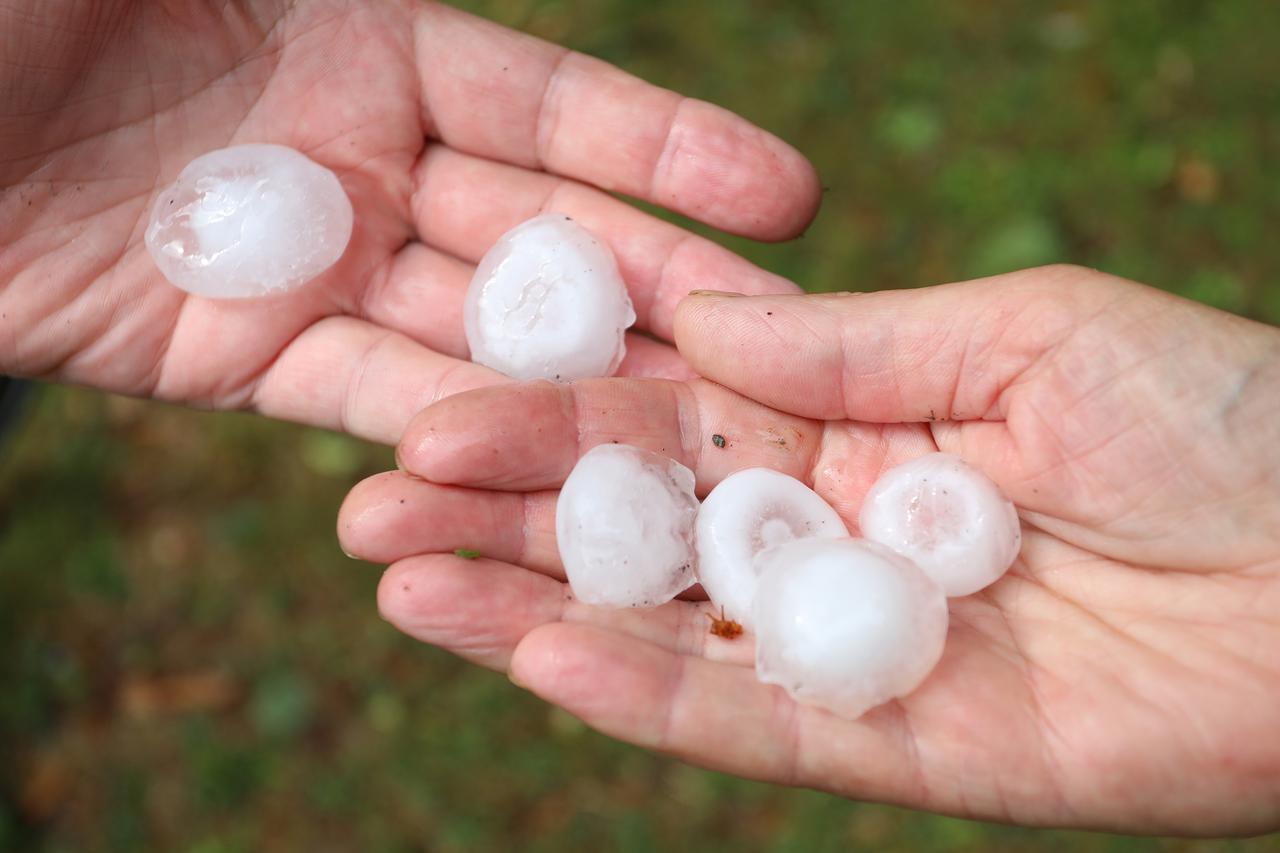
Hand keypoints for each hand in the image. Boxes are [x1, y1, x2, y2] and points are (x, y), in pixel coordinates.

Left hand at [0, 0, 815, 442]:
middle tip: (778, 345)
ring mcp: (311, 262)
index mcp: (366, 37)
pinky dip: (442, 431)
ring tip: (684, 432)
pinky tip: (535, 472)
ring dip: (574, 380)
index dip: (671, 149)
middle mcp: (359, 154)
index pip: (554, 105)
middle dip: (658, 285)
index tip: (787, 196)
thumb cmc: (18, 5)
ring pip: (472, 330)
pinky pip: (368, 397)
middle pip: (539, 231)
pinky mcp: (242, 356)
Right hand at [339, 264, 1279, 834]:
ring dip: (529, 609)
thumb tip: (695, 321)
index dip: (554, 414)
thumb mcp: (1025, 332)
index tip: (435, 406)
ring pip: (667, 632)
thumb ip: (851, 344)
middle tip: (366, 506)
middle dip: (505, 516)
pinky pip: (751, 725)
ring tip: (399, 583)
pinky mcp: (899, 749)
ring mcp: (856, 647)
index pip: (672, 415)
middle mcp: (834, 535)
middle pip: (641, 527)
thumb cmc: (1222, 414)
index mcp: (858, 423)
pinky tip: (530, 658)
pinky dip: (642, 698)